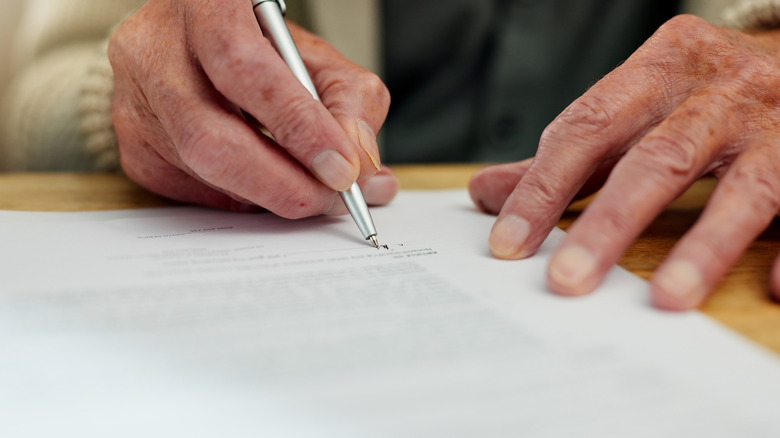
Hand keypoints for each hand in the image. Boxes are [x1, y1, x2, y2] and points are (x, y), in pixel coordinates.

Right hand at [108, 0, 396, 215]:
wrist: (201, 45)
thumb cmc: (262, 49)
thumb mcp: (318, 59)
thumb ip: (351, 104)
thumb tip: (362, 169)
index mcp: (205, 6)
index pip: (244, 69)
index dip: (298, 127)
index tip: (342, 169)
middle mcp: (153, 51)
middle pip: (209, 136)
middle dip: (282, 182)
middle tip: (331, 199)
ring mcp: (133, 101)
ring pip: (201, 170)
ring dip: (269, 193)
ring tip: (312, 191)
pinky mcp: (132, 147)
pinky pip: (191, 191)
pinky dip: (241, 196)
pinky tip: (264, 182)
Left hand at [469, 15, 779, 309]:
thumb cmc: (697, 92)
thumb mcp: (632, 107)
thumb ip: (566, 154)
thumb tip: (484, 192)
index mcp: (661, 67)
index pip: (588, 127)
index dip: (544, 187)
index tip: (508, 242)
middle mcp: (721, 89)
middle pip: (659, 158)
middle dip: (610, 223)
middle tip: (568, 280)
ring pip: (743, 188)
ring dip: (704, 246)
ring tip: (665, 299)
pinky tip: (768, 288)